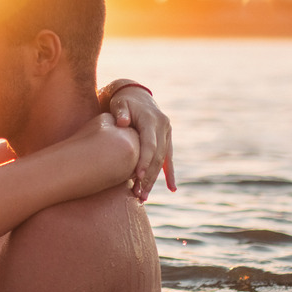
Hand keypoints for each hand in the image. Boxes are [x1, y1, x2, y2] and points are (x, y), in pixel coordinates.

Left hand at [110, 86, 175, 200]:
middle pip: (157, 157)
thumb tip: (122, 122)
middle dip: (148, 177)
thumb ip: (120, 112)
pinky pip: (168, 160)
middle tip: (139, 194)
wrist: (135, 95)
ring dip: (154, 179)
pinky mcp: (166, 140)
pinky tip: (171, 189)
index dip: (144, 160)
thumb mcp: (119, 103)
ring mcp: (166, 134)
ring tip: (144, 196)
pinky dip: (169, 174)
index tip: (137, 176)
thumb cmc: (123, 101)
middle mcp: (163, 128)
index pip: (149, 144)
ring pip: (162, 161)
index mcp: (152, 120)